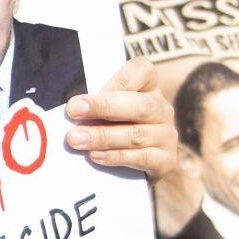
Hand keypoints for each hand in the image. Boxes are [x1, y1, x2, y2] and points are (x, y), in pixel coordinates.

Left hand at [63, 57, 178, 180]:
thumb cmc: (112, 127)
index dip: (117, 80)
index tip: (90, 91)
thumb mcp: (105, 109)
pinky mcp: (166, 160)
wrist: (134, 168)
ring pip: (137, 135)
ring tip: (76, 139)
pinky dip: (117, 157)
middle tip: (73, 111)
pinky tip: (96, 156)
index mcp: (149, 87)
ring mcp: (167, 135)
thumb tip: (71, 108)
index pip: (142, 71)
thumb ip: (93, 104)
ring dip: (103, 137)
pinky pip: (143, 158)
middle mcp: (162, 109)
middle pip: (140, 105)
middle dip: (104, 107)